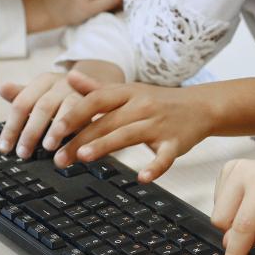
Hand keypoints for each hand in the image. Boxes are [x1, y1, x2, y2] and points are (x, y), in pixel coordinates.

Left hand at [0, 62, 119, 157]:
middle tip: (23, 153)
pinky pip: (88, 117)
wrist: (97, 82)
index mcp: (44, 80)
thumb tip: (2, 88)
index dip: (12, 127)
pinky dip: (79, 132)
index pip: (22, 102)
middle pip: (43, 106)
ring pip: (67, 109)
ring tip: (47, 147)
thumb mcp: (40, 94)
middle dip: (31, 131)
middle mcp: (63, 83)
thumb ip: (21, 95)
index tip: (5, 148)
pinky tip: (73, 147)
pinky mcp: (98, 102)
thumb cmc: (61, 94)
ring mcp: (81, 91)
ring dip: (57, 129)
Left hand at [43, 76, 254, 181]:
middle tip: (59, 158)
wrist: (201, 106)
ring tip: (84, 157)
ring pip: (129, 134)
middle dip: (81, 139)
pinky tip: (143, 178)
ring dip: (106, 145)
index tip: (53, 130)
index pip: (96, 101)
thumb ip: (97, 88)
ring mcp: (160, 124)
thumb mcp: (128, 91)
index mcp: (128, 93)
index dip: (74, 114)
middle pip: (108, 121)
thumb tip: (68, 76)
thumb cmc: (158, 101)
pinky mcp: (176, 143)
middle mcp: (142, 106)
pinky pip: (165, 156)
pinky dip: (155, 167)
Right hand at [212, 151, 254, 254]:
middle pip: (222, 219)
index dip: (235, 253)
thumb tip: (231, 243)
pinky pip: (218, 202)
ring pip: (217, 212)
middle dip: (235, 234)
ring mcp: (234, 167)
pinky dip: (232, 210)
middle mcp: (244, 171)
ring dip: (233, 221)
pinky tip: (249, 204)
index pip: (243, 225)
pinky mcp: (228, 169)